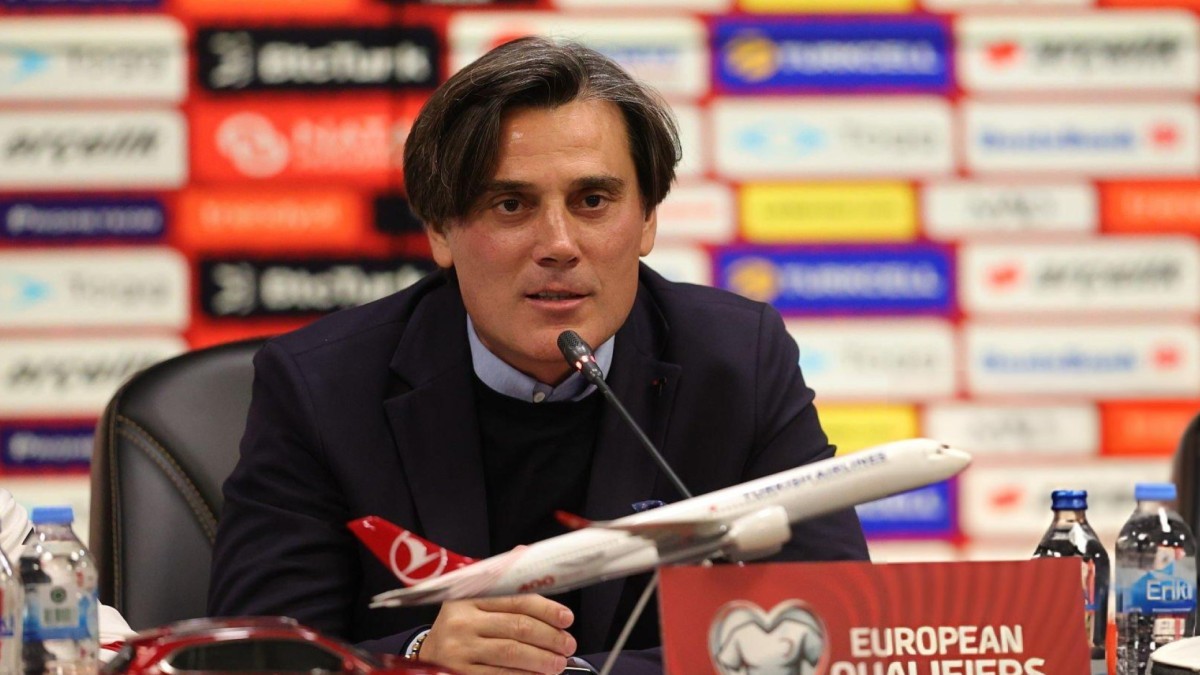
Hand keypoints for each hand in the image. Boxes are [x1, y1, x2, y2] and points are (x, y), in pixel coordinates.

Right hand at [418, 594, 577, 674]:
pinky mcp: (459, 672)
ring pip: (511, 653)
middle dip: (550, 637)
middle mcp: (462, 621)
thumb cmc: (461, 623)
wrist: (429, 654)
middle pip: (517, 627)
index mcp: (469, 596)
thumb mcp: (473, 596)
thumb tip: (525, 554)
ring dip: (541, 659)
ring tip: (558, 663)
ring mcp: (459, 649)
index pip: (516, 599)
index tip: (566, 618)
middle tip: (568, 645)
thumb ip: (500, 578)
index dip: (546, 609)